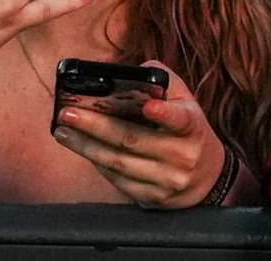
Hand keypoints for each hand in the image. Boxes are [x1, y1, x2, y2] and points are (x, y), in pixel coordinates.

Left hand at [54, 60, 229, 208]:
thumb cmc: (188, 131)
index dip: (164, 114)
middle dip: (95, 126)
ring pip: (118, 162)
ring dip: (85, 146)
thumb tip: (128, 72)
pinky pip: (117, 180)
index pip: (180, 120)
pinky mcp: (152, 198)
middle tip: (67, 113)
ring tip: (62, 131)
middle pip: (132, 140)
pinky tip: (81, 148)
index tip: (148, 106)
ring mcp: (166, 180)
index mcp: (192, 127)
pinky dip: (96, 162)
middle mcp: (181, 156)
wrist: (207, 177)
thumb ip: (163, 82)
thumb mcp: (186, 102)